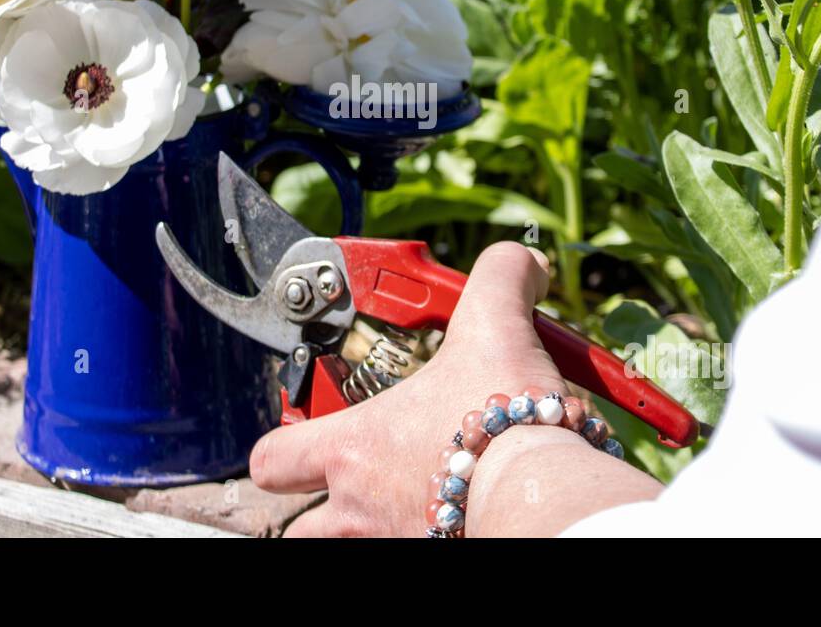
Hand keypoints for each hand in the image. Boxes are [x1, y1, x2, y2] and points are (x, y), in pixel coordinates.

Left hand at [249, 242, 585, 536]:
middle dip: (320, 506)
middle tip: (362, 476)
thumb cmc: (505, 419)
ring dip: (370, 524)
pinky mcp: (434, 559)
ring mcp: (392, 543)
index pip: (272, 457)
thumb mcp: (497, 326)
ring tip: (412, 497)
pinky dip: (428, 534)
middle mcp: (359, 509)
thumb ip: (499, 279)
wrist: (548, 494)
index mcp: (352, 448)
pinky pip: (407, 550)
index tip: (313, 426)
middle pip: (299, 525)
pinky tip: (462, 516)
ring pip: (350, 545)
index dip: (283, 442)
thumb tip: (521, 259)